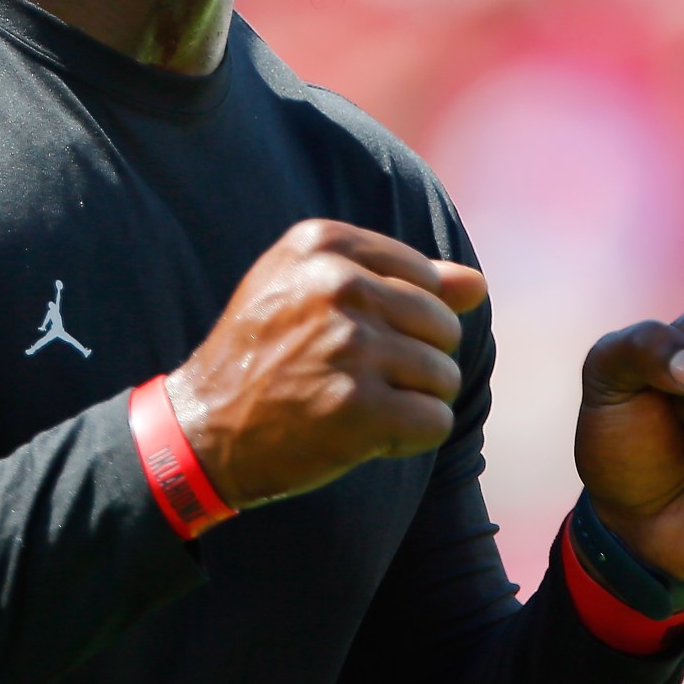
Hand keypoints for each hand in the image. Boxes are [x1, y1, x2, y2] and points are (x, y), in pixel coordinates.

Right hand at [168, 220, 487, 508]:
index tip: (345, 338)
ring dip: (410, 401)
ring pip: (445, 376)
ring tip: (354, 406)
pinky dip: (409, 438)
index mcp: (324, 244)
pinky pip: (436, 421)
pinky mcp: (358, 409)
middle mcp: (338, 287)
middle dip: (412, 361)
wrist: (204, 428)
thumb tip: (478, 285)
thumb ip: (401, 280)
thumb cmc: (266, 355)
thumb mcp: (314, 294)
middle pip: (443, 326)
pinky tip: (364, 436)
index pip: (425, 278)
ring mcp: (349, 347)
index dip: (399, 320)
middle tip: (351, 378)